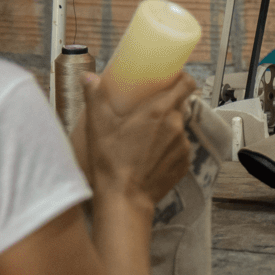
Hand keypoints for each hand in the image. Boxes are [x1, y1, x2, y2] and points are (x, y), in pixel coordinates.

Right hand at [80, 71, 194, 210]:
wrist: (125, 198)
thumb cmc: (111, 160)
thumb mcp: (98, 125)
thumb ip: (95, 96)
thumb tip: (89, 77)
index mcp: (159, 110)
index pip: (186, 84)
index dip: (181, 79)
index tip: (172, 79)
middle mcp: (177, 125)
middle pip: (178, 107)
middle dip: (165, 107)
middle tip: (146, 113)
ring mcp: (183, 146)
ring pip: (178, 129)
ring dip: (166, 130)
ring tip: (146, 140)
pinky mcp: (184, 164)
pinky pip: (179, 149)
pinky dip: (168, 149)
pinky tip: (151, 157)